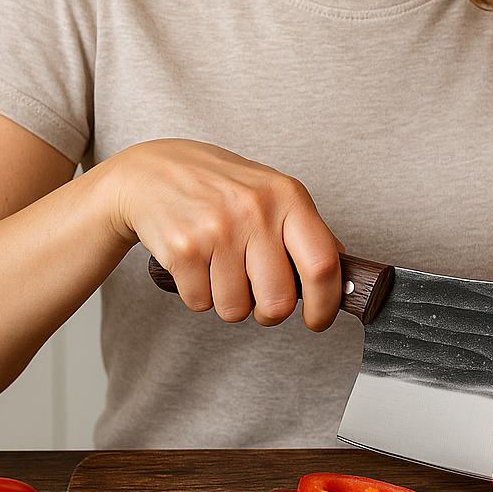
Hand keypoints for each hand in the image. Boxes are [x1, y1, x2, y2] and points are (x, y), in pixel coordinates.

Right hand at [106, 139, 342, 330]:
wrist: (152, 172)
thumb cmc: (220, 187)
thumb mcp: (272, 193)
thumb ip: (305, 232)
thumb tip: (341, 277)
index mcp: (288, 196)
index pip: (322, 263)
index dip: (325, 303)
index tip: (318, 319)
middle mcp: (255, 210)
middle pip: (278, 300)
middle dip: (269, 312)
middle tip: (260, 298)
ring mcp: (217, 228)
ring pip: (236, 309)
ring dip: (229, 301)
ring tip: (221, 268)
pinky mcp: (182, 248)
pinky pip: (201, 304)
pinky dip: (199, 294)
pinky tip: (197, 263)